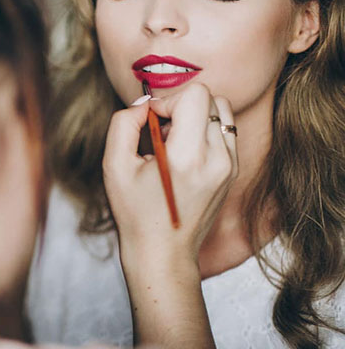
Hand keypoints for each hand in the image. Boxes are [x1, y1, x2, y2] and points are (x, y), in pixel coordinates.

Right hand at [102, 83, 237, 264]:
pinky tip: (184, 154)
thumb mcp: (114, 166)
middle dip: (179, 107)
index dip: (167, 100)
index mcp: (187, 158)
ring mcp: (230, 166)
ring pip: (220, 111)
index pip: (196, 95)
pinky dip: (204, 131)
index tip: (150, 123)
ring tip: (173, 142)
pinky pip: (225, 130)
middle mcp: (217, 159)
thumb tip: (143, 104)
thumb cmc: (135, 212)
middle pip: (210, 98)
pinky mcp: (234, 171)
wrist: (163, 253)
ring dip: (194, 116)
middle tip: (159, 134)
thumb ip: (123, 123)